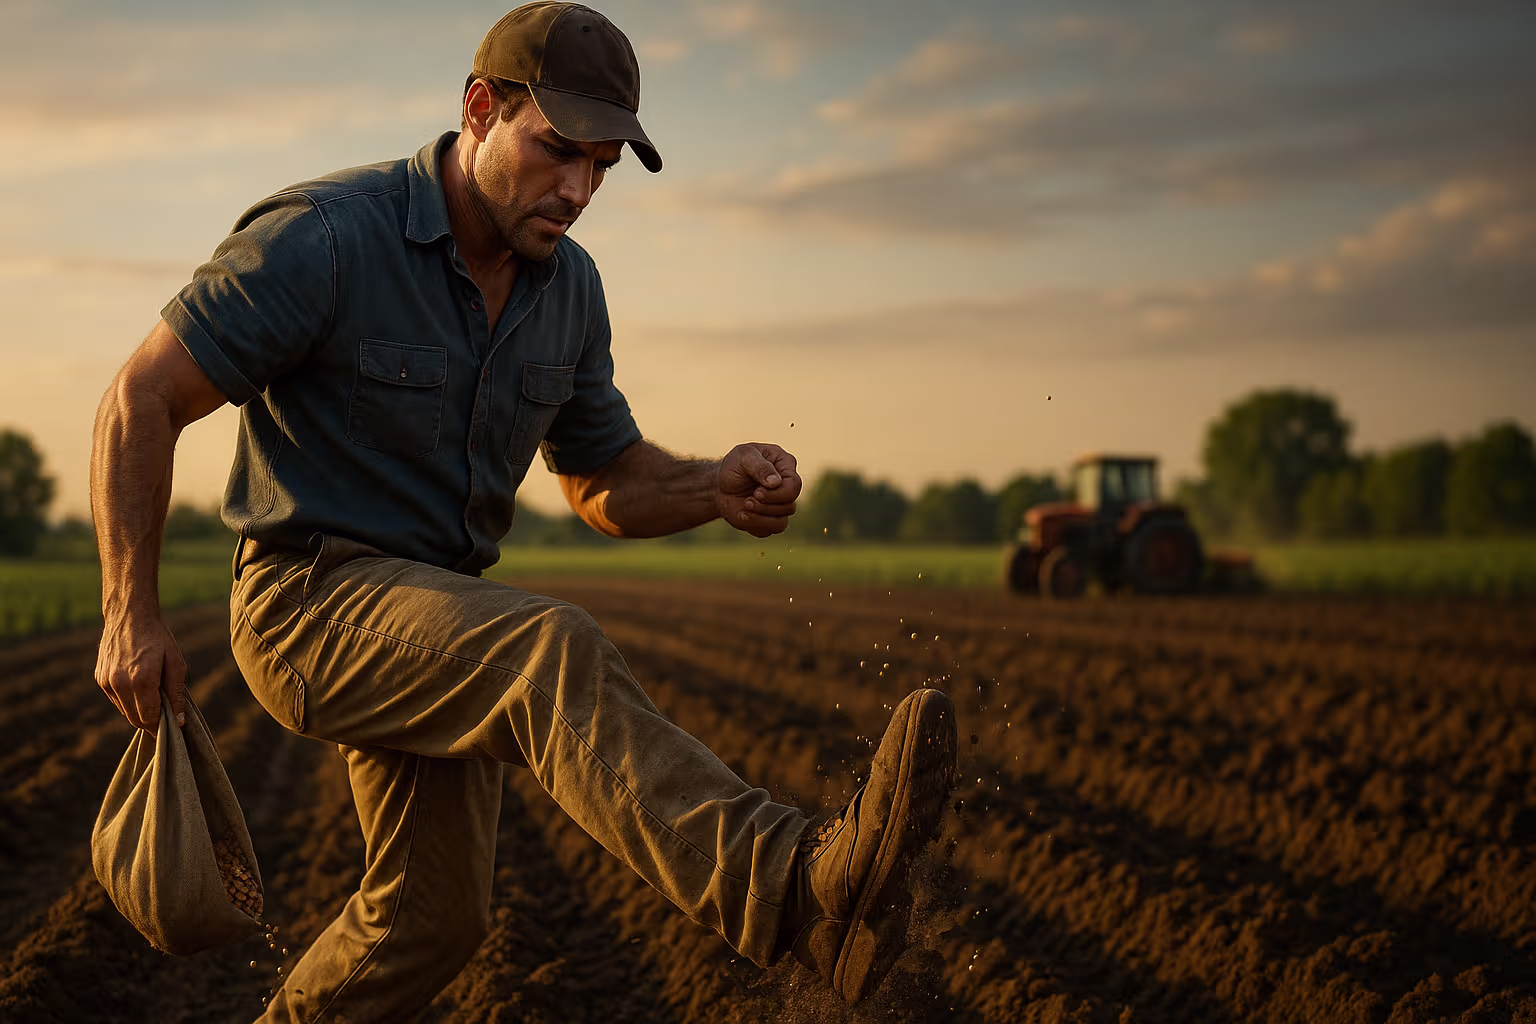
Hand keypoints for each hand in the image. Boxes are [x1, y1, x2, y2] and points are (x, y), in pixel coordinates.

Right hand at [96, 610, 186, 734]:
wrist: (129, 616)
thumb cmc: (158, 638)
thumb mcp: (176, 663)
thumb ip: (176, 693)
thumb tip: (179, 721)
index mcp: (141, 680)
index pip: (149, 717)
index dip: (161, 726)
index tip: (171, 728)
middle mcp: (120, 683)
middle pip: (135, 719)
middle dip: (151, 723)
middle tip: (165, 719)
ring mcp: (106, 681)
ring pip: (124, 711)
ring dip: (139, 712)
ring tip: (154, 700)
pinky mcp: (99, 678)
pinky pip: (116, 699)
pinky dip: (128, 700)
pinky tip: (139, 688)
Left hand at [717, 443, 800, 537]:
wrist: (720, 485)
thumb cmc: (733, 466)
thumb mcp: (743, 458)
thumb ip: (760, 467)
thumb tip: (776, 482)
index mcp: (785, 465)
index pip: (794, 485)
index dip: (777, 494)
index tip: (756, 492)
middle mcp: (786, 485)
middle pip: (790, 505)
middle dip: (766, 506)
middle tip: (748, 501)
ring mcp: (780, 504)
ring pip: (782, 521)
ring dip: (760, 517)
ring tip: (744, 506)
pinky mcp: (771, 518)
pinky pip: (772, 529)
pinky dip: (756, 524)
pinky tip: (742, 515)